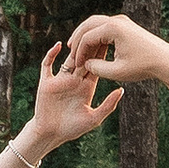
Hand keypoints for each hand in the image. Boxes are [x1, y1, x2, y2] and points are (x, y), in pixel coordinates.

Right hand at [26, 34, 121, 152]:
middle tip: (99, 32)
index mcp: (87, 86)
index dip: (103, 54)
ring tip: (81, 36)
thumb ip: (108, 104)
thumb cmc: (72, 129)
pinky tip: (59, 46)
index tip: (112, 42)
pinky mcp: (46, 82)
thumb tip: (121, 89)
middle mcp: (74, 80)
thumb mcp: (94, 118)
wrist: (50, 135)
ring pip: (68, 59)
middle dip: (91, 46)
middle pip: (84, 58)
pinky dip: (51, 54)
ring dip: (74, 48)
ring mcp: (60, 79)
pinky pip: (47, 64)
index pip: (97, 65)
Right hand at [70, 10, 168, 98]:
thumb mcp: (118, 72)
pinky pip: (105, 26)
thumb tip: (85, 63)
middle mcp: (117, 20)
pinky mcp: (126, 25)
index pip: (87, 37)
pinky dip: (96, 35)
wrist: (167, 61)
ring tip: (77, 47)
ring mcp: (122, 21)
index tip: (77, 65)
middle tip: (70, 50)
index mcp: (113, 28)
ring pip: (96, 23)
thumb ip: (97, 68)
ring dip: (86, 34)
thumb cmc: (144, 66)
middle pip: (88, 24)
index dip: (79, 52)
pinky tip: (93, 47)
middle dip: (77, 37)